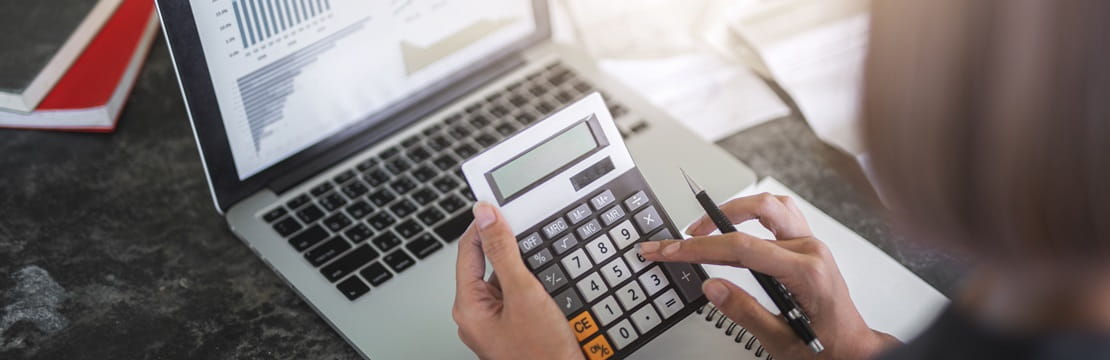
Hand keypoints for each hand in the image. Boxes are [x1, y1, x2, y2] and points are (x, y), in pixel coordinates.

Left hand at [453, 202, 582, 359]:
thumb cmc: (542, 354)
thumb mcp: (524, 293)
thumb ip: (503, 251)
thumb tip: (486, 216)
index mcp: (468, 306)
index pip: (468, 251)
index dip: (483, 225)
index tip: (497, 205)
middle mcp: (478, 315)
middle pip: (489, 264)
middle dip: (512, 250)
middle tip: (532, 235)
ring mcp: (497, 324)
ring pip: (508, 280)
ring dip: (527, 269)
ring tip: (545, 272)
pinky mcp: (516, 328)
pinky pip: (520, 297)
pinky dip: (535, 287)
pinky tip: (551, 288)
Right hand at [639, 193, 899, 359]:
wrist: (851, 351)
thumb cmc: (825, 347)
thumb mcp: (780, 340)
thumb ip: (744, 312)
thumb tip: (712, 287)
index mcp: (806, 272)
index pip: (743, 247)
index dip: (701, 247)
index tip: (673, 250)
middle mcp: (811, 251)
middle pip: (759, 212)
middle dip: (715, 219)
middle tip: (685, 236)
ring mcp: (811, 245)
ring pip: (772, 206)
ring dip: (736, 209)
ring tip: (707, 225)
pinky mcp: (808, 248)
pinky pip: (781, 215)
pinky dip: (754, 215)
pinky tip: (736, 225)